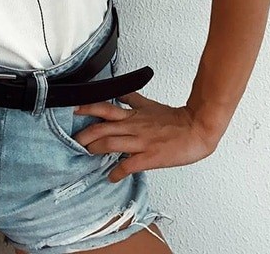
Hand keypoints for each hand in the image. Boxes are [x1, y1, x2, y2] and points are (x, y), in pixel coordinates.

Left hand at [72, 91, 220, 182]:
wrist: (196, 129)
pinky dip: (117, 172)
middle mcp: (133, 126)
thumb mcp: (149, 104)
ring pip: (111, 143)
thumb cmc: (175, 119)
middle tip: (74, 139)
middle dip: (85, 134)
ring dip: (95, 149)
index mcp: (133, 114)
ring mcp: (141, 142)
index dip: (87, 107)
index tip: (73, 109)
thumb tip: (120, 92)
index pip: (104, 107)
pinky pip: (128, 165)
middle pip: (102, 127)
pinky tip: (110, 177)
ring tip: (86, 154)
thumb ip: (132, 99)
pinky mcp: (150, 157)